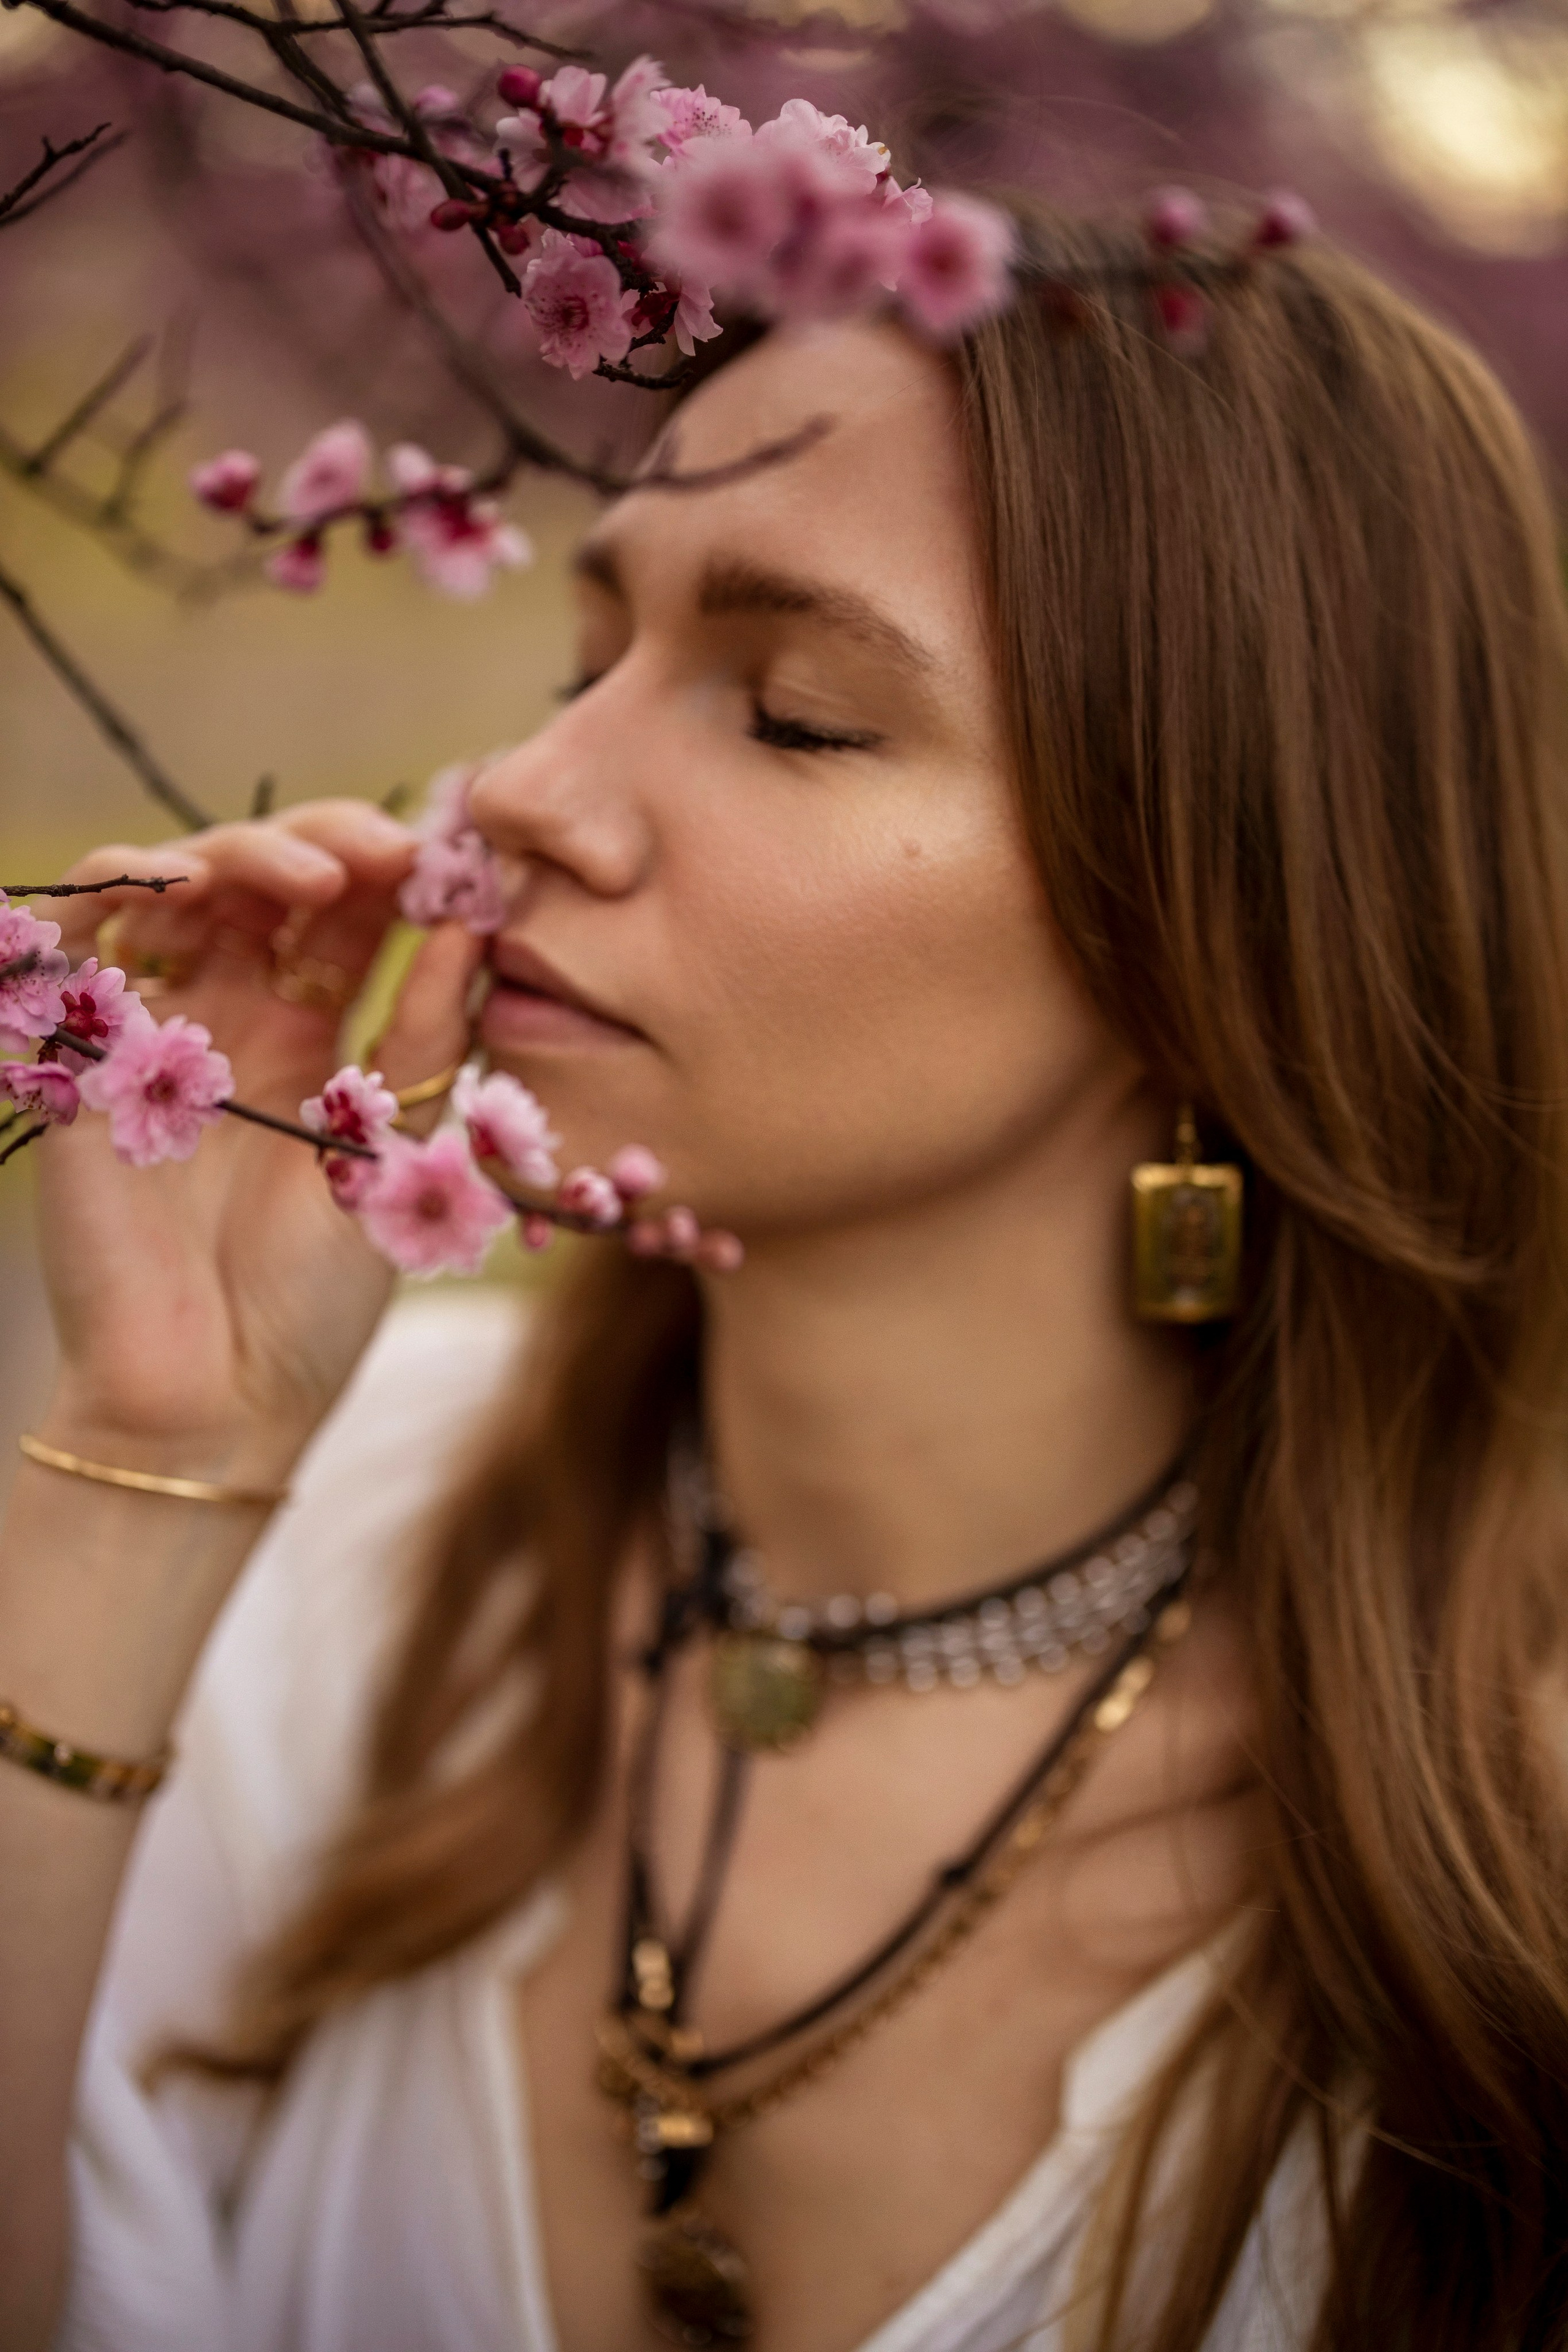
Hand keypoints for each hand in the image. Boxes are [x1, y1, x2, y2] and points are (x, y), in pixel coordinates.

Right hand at [30, 800, 480, 1479]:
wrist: (218, 1398)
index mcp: (316, 1038)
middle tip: (396, 854)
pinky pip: (81, 931)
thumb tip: (471, 922)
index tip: (457, 861)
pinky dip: (121, 880)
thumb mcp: (396, 1153)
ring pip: (183, 882)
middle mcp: (234, 1018)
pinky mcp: (84, 1052)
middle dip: (334, 843)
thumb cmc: (313, 1298)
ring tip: (320, 879)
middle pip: (271, 881)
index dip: (396, 872)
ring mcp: (158, 1027)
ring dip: (246, 852)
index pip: (350, 914)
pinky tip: (183, 881)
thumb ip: (425, 1038)